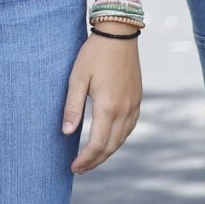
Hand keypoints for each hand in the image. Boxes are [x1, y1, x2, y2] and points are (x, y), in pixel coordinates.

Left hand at [64, 34, 141, 172]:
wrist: (119, 34)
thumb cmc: (94, 54)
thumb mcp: (77, 78)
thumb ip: (72, 106)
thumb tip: (67, 132)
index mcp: (108, 107)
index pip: (97, 144)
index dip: (85, 159)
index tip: (73, 167)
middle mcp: (125, 110)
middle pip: (111, 147)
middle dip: (95, 161)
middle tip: (79, 168)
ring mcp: (134, 105)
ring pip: (122, 139)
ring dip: (107, 152)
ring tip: (91, 158)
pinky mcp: (137, 99)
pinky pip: (129, 127)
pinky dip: (118, 139)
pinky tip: (108, 140)